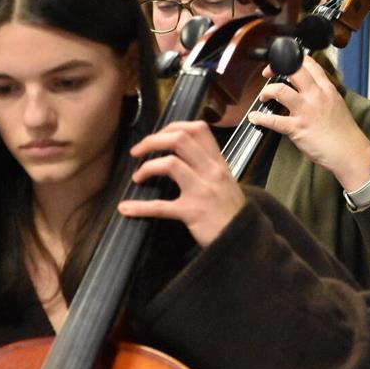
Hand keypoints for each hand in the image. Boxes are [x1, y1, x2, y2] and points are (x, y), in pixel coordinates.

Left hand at [119, 120, 245, 247]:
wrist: (244, 240)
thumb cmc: (232, 214)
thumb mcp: (226, 184)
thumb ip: (209, 169)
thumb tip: (183, 160)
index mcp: (218, 163)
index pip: (198, 129)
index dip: (172, 127)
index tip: (157, 137)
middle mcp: (211, 172)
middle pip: (179, 139)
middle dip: (152, 140)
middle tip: (137, 152)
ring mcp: (202, 191)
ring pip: (170, 164)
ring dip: (147, 168)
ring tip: (137, 178)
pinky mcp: (193, 212)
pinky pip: (161, 207)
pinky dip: (140, 207)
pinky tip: (126, 208)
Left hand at [248, 55, 369, 190]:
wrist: (349, 152)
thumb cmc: (344, 133)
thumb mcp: (336, 105)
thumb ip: (323, 95)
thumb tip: (311, 92)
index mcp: (326, 89)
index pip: (309, 64)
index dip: (293, 59)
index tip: (283, 63)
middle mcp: (316, 95)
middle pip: (293, 69)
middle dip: (276, 67)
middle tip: (268, 74)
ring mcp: (306, 111)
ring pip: (280, 90)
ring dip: (267, 91)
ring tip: (263, 96)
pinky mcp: (298, 128)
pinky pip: (274, 121)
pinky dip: (260, 118)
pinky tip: (254, 118)